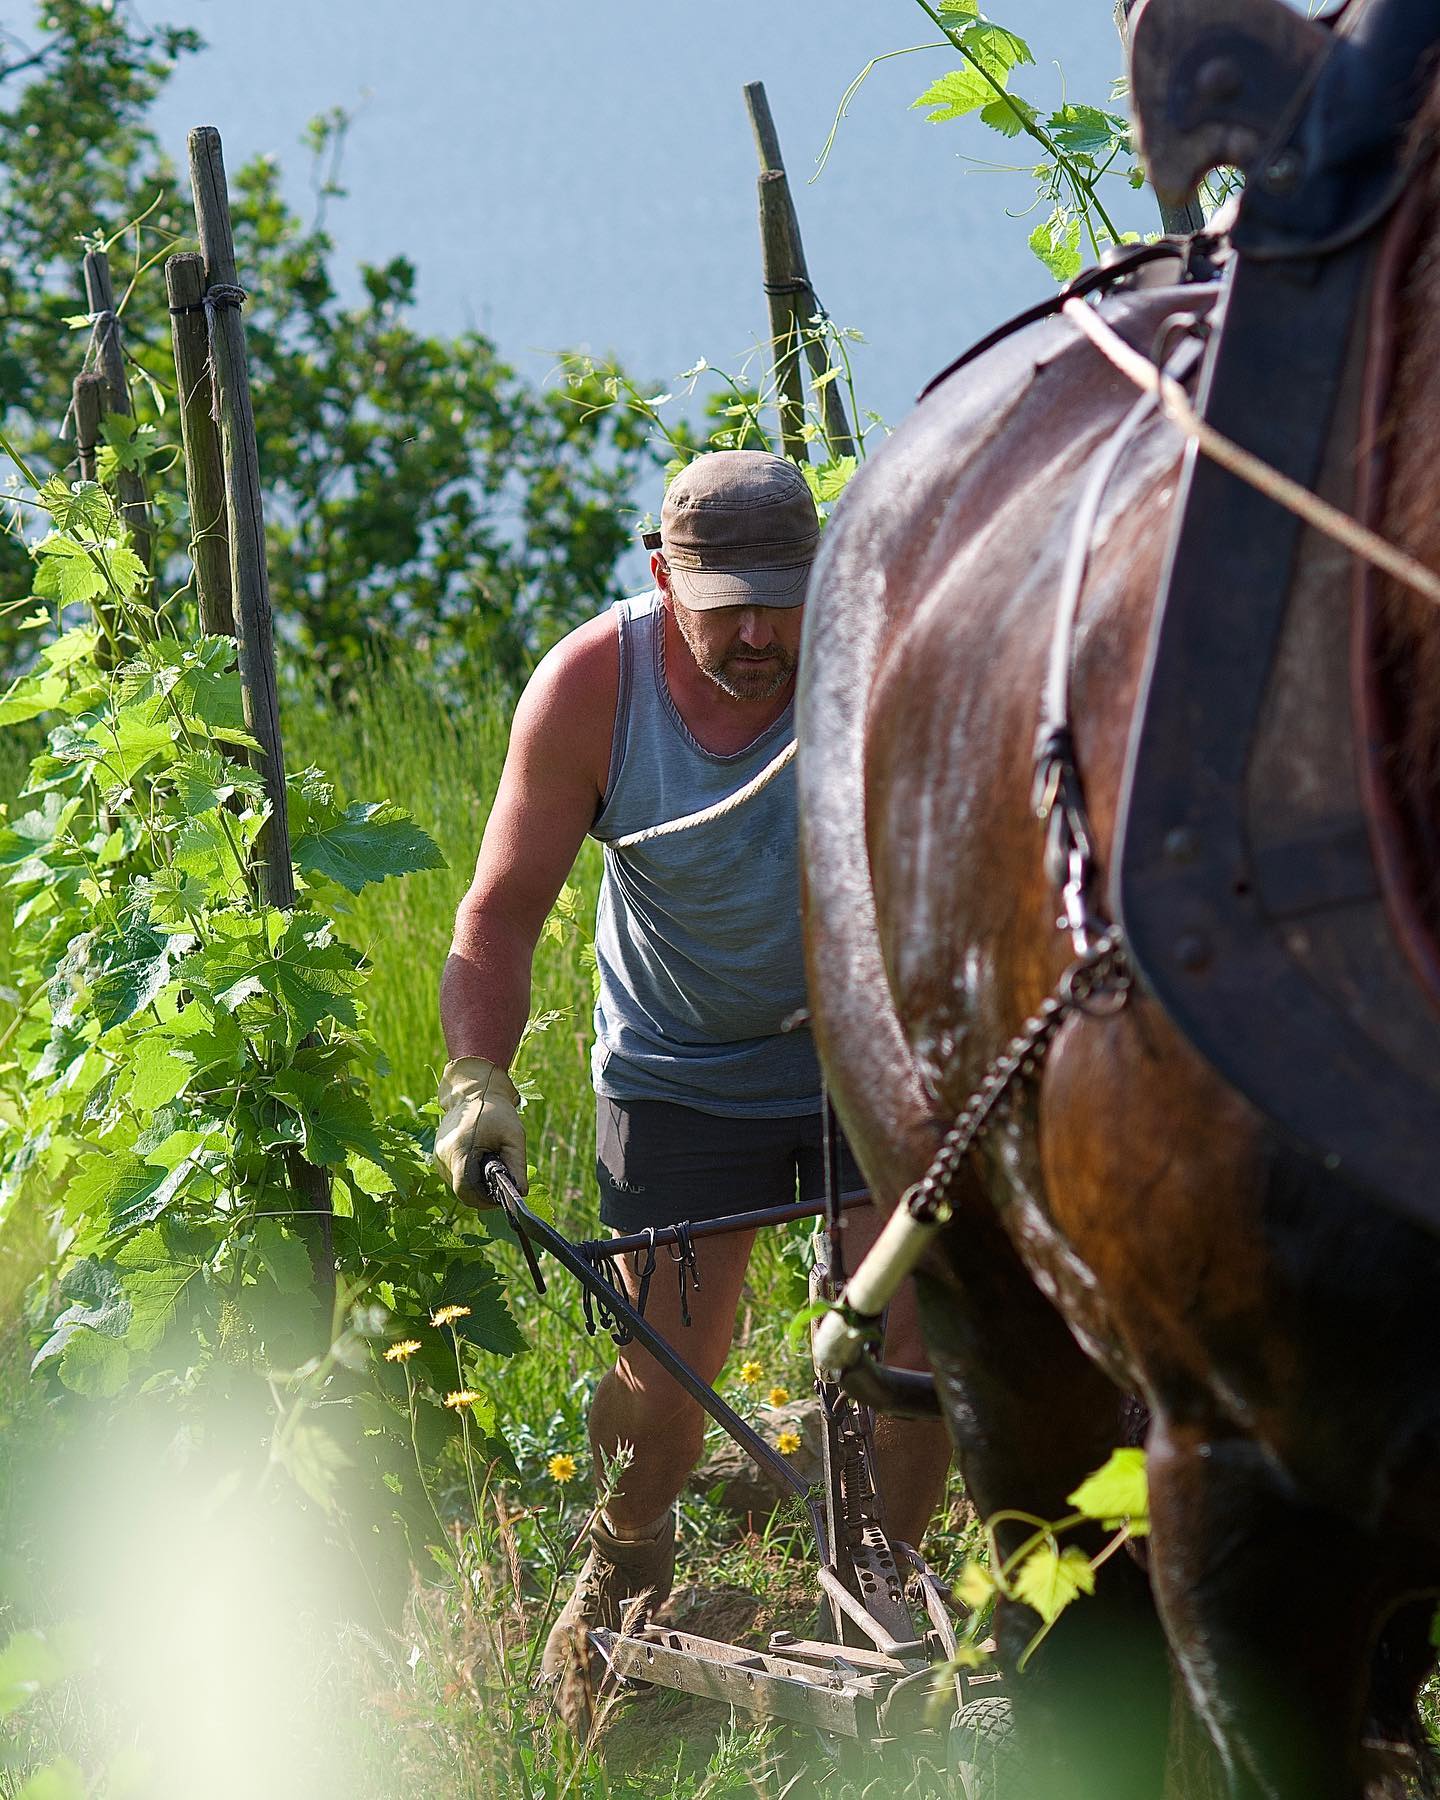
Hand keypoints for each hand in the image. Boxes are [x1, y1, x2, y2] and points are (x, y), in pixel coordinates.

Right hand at [434, 1056, 527, 1203]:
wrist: (473, 1091)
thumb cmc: (495, 1111)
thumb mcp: (513, 1137)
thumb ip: (517, 1166)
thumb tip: (520, 1194)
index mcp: (460, 1150)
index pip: (466, 1191)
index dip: (484, 1201)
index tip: (500, 1199)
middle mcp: (443, 1156)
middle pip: (462, 1191)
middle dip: (482, 1194)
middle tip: (500, 1186)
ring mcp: (438, 1156)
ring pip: (457, 1185)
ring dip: (475, 1185)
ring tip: (491, 1167)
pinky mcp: (438, 1155)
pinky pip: (453, 1176)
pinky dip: (468, 1176)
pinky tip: (481, 1163)